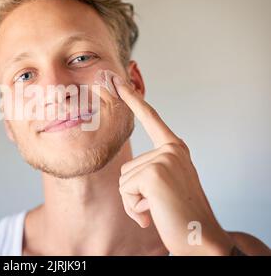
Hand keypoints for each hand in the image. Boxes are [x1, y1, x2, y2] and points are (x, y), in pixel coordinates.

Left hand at [111, 74, 233, 254]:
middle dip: (134, 193)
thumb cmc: (180, 215)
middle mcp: (171, 150)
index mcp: (174, 149)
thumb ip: (150, 171)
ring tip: (158, 210)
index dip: (133, 99)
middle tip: (158, 205)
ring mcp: (164, 159)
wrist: (200, 238)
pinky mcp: (154, 173)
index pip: (150, 119)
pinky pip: (126, 191)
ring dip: (134, 202)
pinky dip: (135, 209)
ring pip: (123, 181)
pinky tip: (155, 214)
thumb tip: (130, 177)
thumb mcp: (165, 186)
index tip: (118, 81)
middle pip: (126, 167)